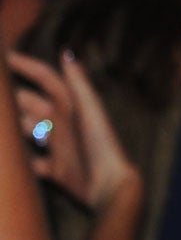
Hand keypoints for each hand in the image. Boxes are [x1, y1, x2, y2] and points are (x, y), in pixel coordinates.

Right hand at [10, 51, 137, 210]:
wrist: (110, 187)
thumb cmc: (102, 147)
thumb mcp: (90, 113)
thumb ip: (79, 85)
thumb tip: (66, 52)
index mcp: (71, 107)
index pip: (46, 80)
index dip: (28, 66)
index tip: (4, 57)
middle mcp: (63, 123)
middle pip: (31, 104)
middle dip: (12, 98)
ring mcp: (58, 146)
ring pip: (27, 130)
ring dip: (12, 126)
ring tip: (0, 125)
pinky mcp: (56, 169)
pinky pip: (31, 161)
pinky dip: (19, 159)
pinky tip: (8, 155)